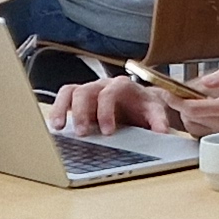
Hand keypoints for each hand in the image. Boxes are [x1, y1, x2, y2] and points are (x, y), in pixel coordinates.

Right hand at [50, 76, 180, 132]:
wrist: (141, 103)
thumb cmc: (145, 106)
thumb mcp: (156, 111)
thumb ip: (159, 120)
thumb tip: (162, 131)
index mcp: (122, 86)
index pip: (110, 93)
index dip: (106, 111)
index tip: (107, 131)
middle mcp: (103, 85)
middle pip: (86, 91)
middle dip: (82, 112)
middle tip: (82, 133)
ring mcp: (90, 90)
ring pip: (70, 92)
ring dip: (62, 109)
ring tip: (59, 128)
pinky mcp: (79, 99)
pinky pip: (64, 98)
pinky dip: (58, 109)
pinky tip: (56, 125)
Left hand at [176, 76, 218, 145]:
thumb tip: (205, 80)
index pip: (193, 107)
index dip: (176, 100)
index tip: (167, 93)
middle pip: (190, 119)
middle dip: (181, 107)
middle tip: (178, 96)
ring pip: (194, 129)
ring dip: (188, 117)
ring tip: (191, 105)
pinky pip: (204, 135)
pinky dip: (198, 125)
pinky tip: (204, 116)